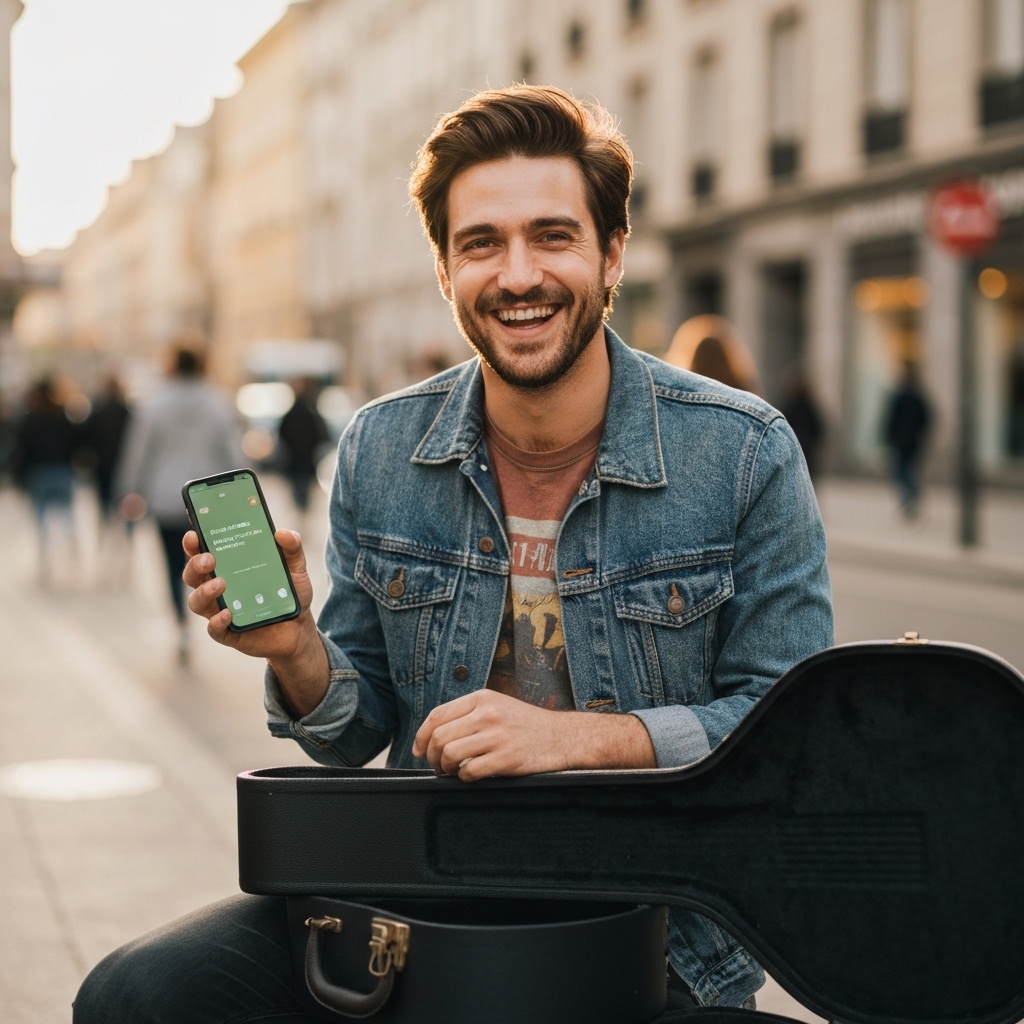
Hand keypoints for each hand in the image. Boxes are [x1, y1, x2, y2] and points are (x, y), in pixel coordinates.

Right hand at [183, 529, 327, 715]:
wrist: (299, 627)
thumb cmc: (288, 592)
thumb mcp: (295, 568)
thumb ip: (292, 548)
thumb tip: (282, 533)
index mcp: (228, 566)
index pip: (202, 551)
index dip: (193, 543)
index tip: (194, 534)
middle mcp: (217, 587)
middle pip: (193, 575)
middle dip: (195, 564)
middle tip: (209, 559)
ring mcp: (220, 610)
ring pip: (197, 601)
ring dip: (204, 592)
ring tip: (220, 584)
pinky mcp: (228, 632)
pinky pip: (214, 629)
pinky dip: (217, 621)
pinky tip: (228, 613)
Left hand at [411, 688, 655, 781]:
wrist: (562, 737)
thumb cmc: (526, 725)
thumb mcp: (497, 706)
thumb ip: (468, 714)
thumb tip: (432, 735)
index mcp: (482, 698)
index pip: (437, 716)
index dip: (421, 736)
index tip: (419, 751)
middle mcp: (488, 713)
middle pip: (439, 737)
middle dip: (432, 757)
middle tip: (438, 767)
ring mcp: (498, 735)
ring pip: (450, 754)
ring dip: (445, 769)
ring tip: (452, 772)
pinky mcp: (507, 758)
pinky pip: (469, 771)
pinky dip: (464, 778)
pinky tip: (471, 776)